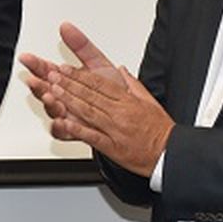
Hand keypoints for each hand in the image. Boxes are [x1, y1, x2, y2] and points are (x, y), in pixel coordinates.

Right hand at [19, 22, 124, 138]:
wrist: (132, 116)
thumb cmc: (114, 91)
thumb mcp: (98, 63)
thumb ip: (81, 46)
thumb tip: (66, 26)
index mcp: (68, 81)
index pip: (46, 70)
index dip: (35, 64)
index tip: (27, 58)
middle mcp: (64, 98)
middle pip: (44, 90)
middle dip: (38, 85)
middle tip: (36, 80)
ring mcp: (68, 114)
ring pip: (51, 110)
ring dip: (49, 104)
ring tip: (50, 97)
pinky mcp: (75, 131)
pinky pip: (62, 132)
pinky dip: (61, 127)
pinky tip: (61, 121)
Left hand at [44, 62, 173, 176]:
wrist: (170, 153)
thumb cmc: (159, 129)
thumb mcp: (149, 100)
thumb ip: (132, 84)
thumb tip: (121, 70)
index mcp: (127, 100)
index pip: (99, 83)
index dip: (80, 75)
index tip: (66, 69)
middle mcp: (120, 113)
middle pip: (90, 95)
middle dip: (69, 84)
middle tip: (53, 75)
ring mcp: (115, 129)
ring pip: (88, 112)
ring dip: (69, 101)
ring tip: (53, 91)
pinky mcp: (112, 147)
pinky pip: (92, 136)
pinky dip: (77, 129)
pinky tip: (64, 123)